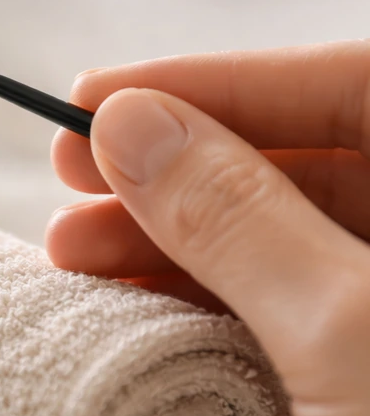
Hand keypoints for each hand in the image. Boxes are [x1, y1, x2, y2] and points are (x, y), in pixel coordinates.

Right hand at [47, 44, 369, 415]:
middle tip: (73, 172)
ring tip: (76, 253)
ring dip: (169, 241)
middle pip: (299, 164)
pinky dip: (201, 302)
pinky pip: (279, 310)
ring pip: (279, 241)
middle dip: (172, 171)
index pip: (345, 87)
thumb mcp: (348, 332)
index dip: (212, 83)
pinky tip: (134, 302)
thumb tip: (134, 126)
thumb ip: (236, 216)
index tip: (100, 98)